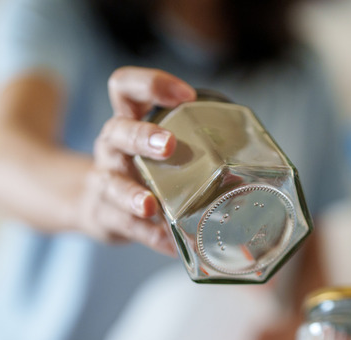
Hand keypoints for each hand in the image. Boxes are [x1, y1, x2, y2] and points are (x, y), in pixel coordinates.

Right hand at [77, 67, 195, 253]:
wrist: (94, 204)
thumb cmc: (139, 169)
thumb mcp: (154, 145)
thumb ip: (191, 141)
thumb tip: (255, 152)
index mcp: (127, 120)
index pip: (125, 86)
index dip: (152, 84)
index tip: (186, 96)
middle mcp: (112, 146)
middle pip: (118, 130)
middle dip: (142, 136)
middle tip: (168, 145)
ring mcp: (105, 181)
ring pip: (112, 184)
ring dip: (133, 194)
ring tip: (151, 206)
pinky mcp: (106, 216)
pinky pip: (127, 227)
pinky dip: (151, 237)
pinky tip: (171, 244)